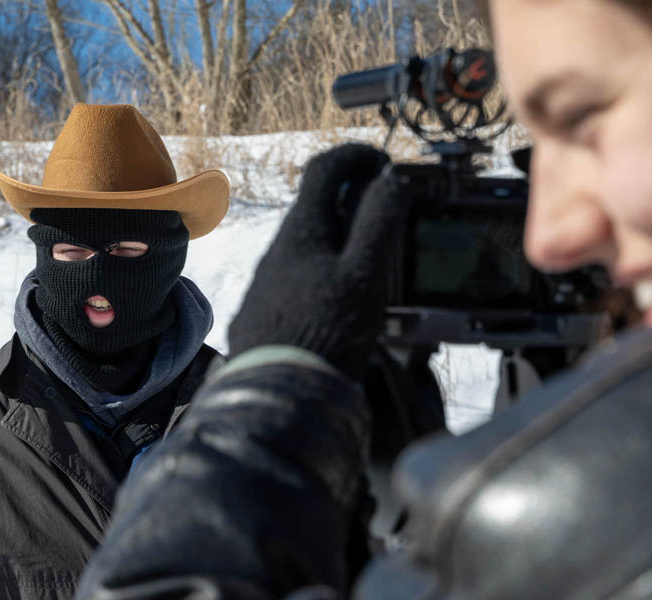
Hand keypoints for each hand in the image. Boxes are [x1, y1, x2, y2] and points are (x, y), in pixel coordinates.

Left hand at [229, 144, 408, 378]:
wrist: (280, 393)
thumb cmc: (327, 331)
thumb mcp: (365, 274)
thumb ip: (378, 222)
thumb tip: (389, 179)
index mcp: (302, 231)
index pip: (325, 168)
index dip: (356, 156)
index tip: (383, 162)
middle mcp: (277, 249)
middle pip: (314, 207)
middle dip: (350, 201)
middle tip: (385, 214)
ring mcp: (266, 280)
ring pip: (304, 245)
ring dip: (336, 240)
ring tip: (367, 265)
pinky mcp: (262, 310)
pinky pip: (294, 277)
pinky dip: (320, 272)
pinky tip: (336, 301)